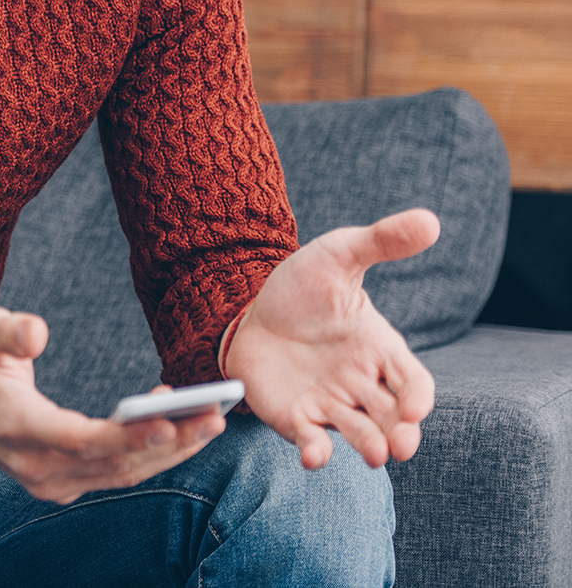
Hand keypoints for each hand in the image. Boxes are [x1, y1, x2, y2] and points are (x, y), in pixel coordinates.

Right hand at [0, 306, 225, 503]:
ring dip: (171, 452)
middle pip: (113, 463)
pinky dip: (151, 454)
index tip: (168, 422)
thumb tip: (37, 332)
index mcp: (14, 426)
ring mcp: (51, 481)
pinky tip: (180, 425)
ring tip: (213, 420)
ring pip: (122, 475)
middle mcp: (35, 465)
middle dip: (169, 443)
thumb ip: (7, 330)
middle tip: (215, 417)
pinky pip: (117, 475)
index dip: (124, 436)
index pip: (77, 439)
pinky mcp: (65, 484)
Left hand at [225, 208, 438, 469]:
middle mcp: (362, 383)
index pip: (413, 381)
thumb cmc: (303, 285)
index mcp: (380, 349)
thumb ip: (382, 241)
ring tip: (376, 456)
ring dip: (369, 446)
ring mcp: (330, 403)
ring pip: (360, 433)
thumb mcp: (339, 255)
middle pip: (394, 417)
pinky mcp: (296, 416)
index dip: (418, 397)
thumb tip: (430, 221)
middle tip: (403, 446)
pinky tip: (314, 455)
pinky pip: (312, 439)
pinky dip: (316, 450)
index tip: (416, 408)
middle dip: (403, 434)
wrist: (248, 306)